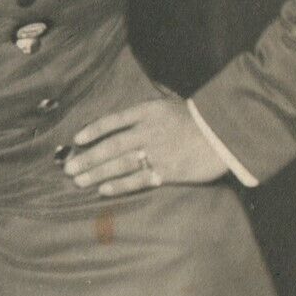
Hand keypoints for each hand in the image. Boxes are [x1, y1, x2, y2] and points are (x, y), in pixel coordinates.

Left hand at [63, 96, 226, 196]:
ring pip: (120, 164)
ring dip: (97, 173)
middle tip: (69, 169)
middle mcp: (149, 132)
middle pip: (111, 146)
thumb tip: (122, 121)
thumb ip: (145, 113)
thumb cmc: (198, 119)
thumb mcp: (169, 105)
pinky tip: (103, 190)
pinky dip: (119, 185)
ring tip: (78, 181)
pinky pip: (139, 180)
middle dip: (88, 158)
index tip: (76, 140)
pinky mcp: (168, 171)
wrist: (227, 132)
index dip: (93, 130)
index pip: (113, 120)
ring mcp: (158, 152)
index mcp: (149, 112)